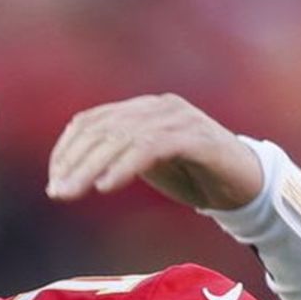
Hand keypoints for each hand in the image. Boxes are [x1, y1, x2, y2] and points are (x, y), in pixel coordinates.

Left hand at [46, 93, 261, 210]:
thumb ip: (114, 160)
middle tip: (56, 192)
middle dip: (74, 161)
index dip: (66, 149)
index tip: (53, 180)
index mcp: (143, 109)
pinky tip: (107, 186)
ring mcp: (180, 119)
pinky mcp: (198, 139)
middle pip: (104, 128)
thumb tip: (69, 174)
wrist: (246, 185)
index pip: (92, 120)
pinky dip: (126, 165)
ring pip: (124, 137)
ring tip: (73, 192)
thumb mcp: (146, 165)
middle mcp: (159, 107)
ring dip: (93, 166)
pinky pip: (153, 147)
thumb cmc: (194, 176)